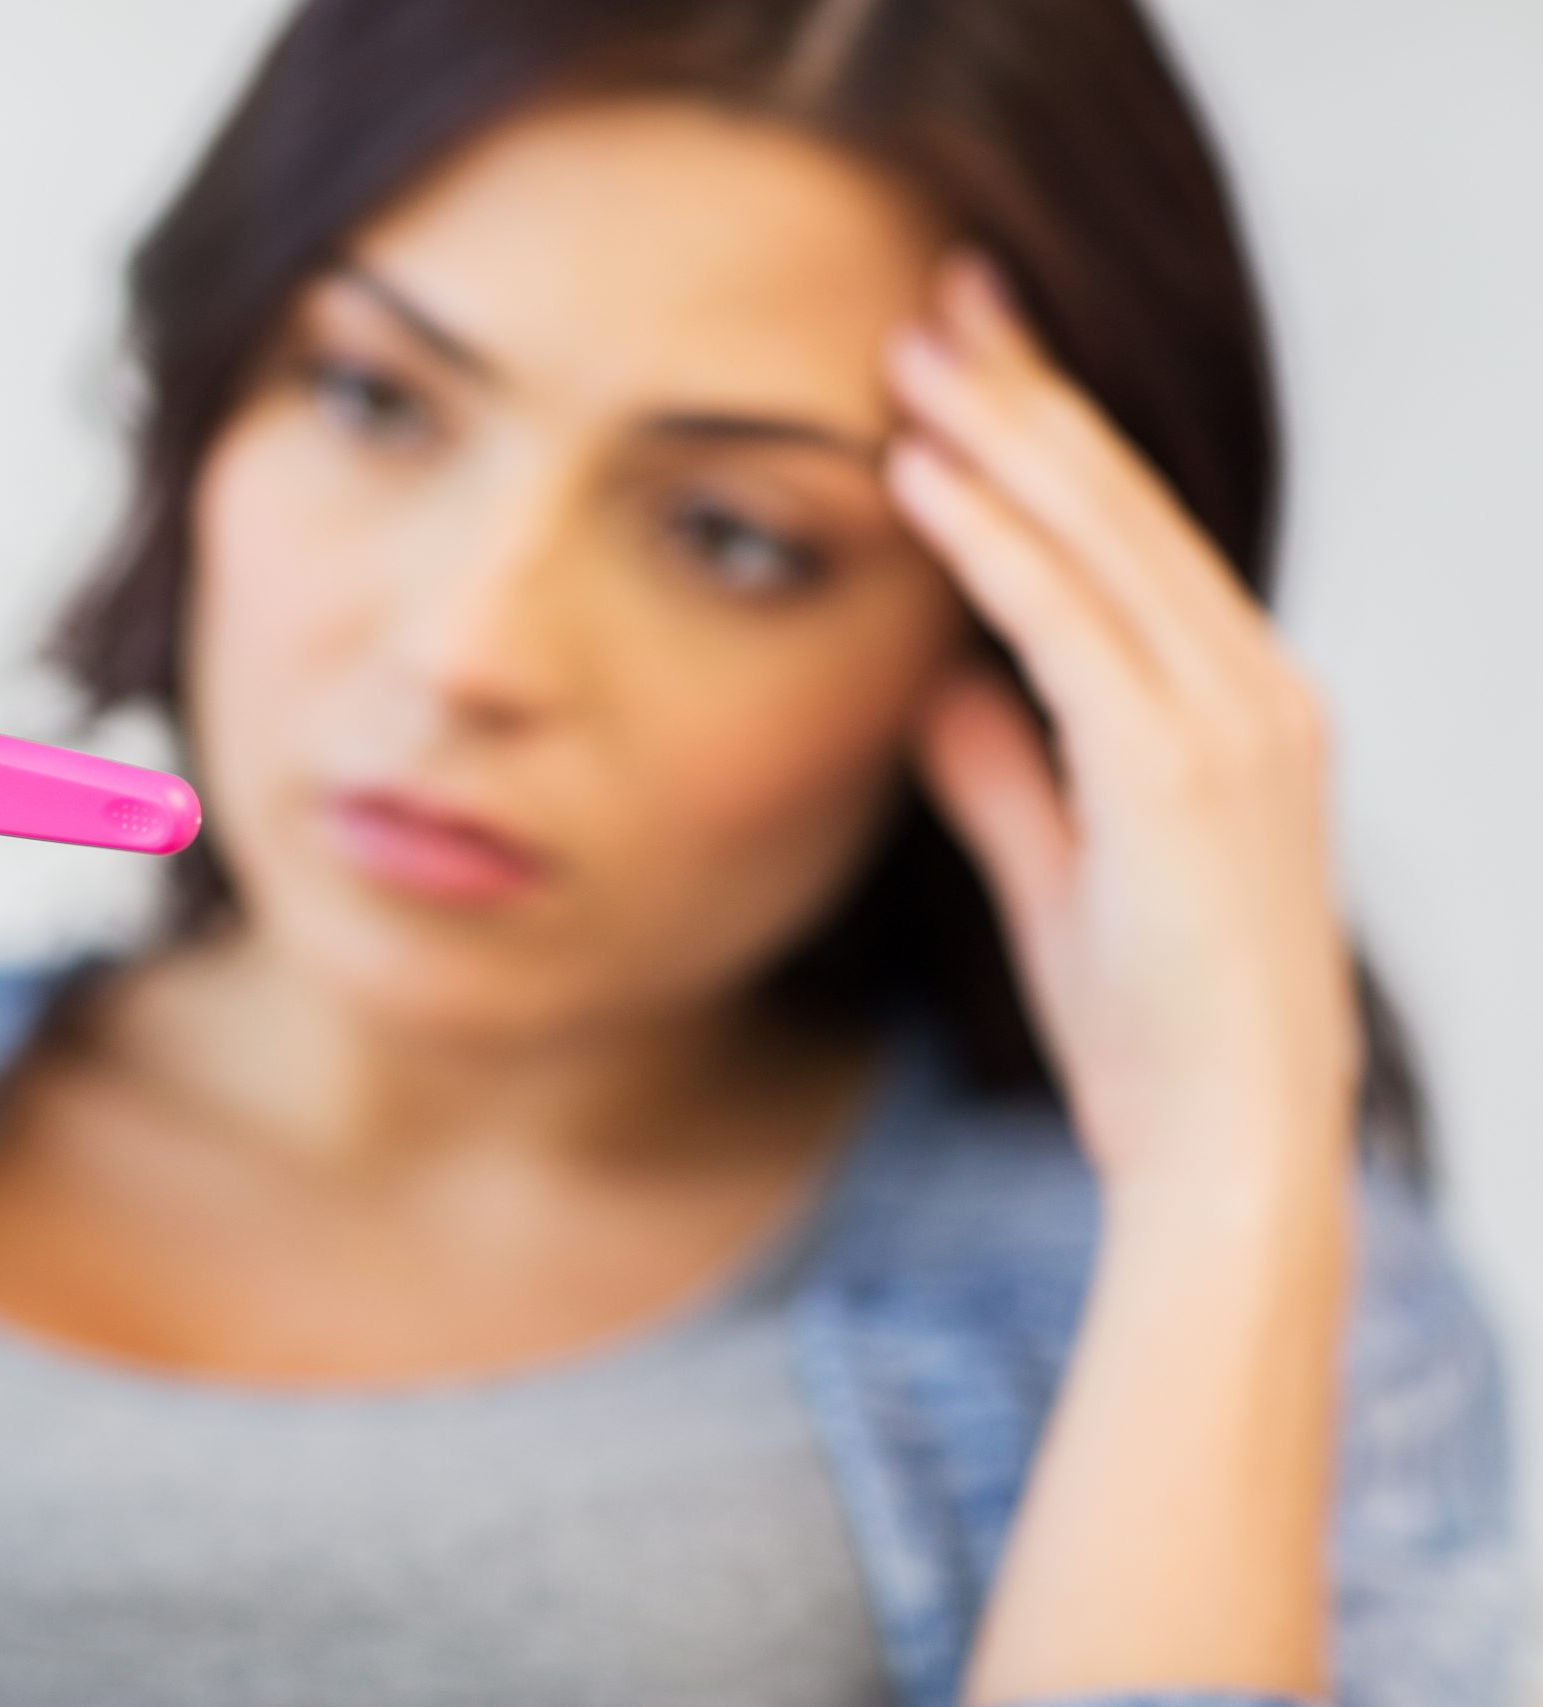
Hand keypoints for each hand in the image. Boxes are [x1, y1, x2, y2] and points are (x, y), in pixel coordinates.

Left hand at [881, 248, 1363, 1204]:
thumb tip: (938, 685)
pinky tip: (923, 474)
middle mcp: (1257, 691)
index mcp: (1244, 707)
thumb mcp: (1064, 876)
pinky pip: (1069, 624)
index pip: (1134, 538)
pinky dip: (995, 542)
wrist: (1227, 1149)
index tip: (973, 362)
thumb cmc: (1153, 1029)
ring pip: (1103, 538)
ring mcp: (1231, 724)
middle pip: (1123, 505)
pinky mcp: (1180, 772)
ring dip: (1002, 434)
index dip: (1053, 439)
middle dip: (1029, 394)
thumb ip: (1008, 771)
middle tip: (945, 298)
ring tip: (916, 347)